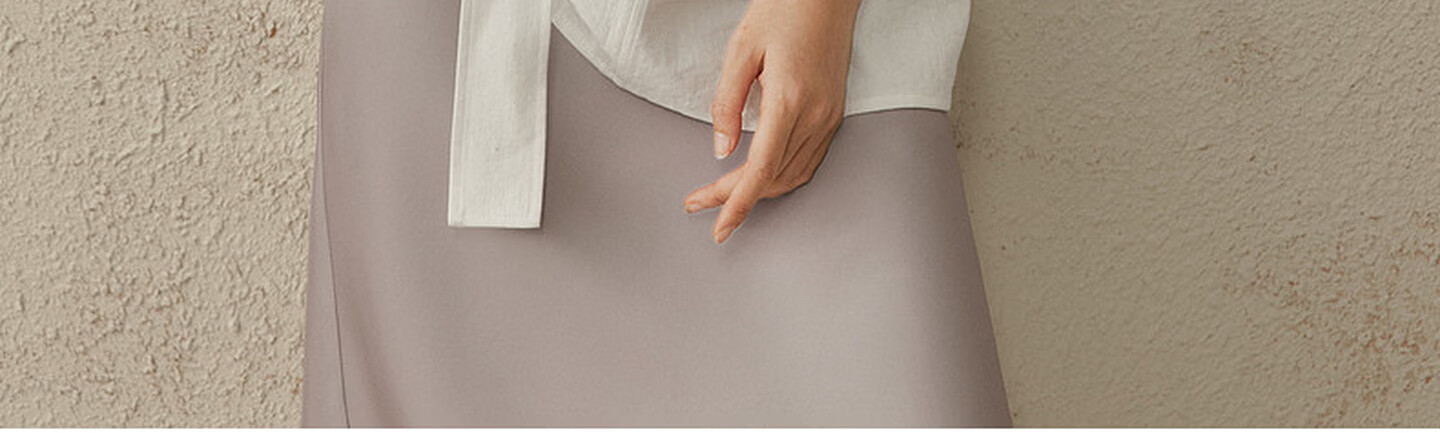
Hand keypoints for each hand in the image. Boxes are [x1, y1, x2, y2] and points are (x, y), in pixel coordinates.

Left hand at [683, 0, 862, 244]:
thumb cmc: (784, 9)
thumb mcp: (740, 50)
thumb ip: (726, 103)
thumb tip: (719, 150)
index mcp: (789, 100)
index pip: (760, 169)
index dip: (736, 203)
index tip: (718, 227)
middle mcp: (815, 115)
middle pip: (772, 178)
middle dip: (736, 198)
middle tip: (701, 202)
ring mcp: (829, 117)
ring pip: (792, 175)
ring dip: (759, 192)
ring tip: (725, 194)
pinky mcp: (834, 114)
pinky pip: (808, 161)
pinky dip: (781, 178)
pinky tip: (761, 178)